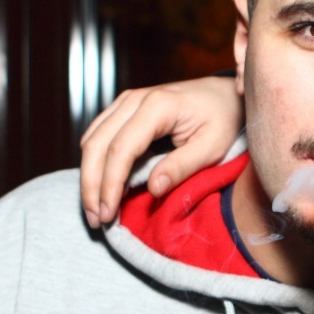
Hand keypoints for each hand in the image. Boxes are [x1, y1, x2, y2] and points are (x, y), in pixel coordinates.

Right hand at [79, 76, 244, 225]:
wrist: (225, 94)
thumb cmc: (223, 119)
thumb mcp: (213, 146)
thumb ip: (183, 166)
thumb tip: (154, 188)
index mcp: (158, 106)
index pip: (121, 149)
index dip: (110, 184)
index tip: (108, 214)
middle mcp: (135, 99)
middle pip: (96, 144)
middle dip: (91, 185)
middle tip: (95, 219)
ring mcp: (126, 101)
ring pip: (91, 140)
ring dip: (88, 176)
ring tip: (95, 209)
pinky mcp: (123, 108)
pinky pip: (97, 135)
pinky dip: (95, 162)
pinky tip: (103, 187)